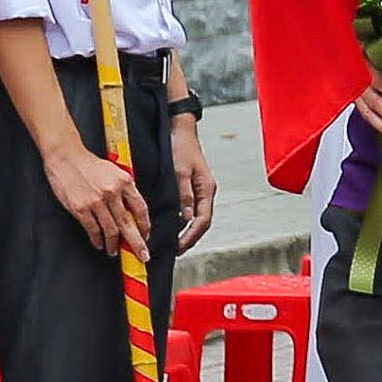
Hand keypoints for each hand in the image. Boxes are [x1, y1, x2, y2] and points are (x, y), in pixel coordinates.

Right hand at [41, 140, 149, 257]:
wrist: (66, 157)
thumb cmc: (90, 164)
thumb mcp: (115, 172)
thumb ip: (124, 189)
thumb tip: (132, 211)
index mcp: (125, 182)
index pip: (141, 209)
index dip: (145, 226)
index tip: (146, 236)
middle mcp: (113, 192)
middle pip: (128, 224)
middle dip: (137, 244)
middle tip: (142, 256)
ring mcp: (96, 201)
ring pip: (111, 230)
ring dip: (114, 245)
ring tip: (114, 251)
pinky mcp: (81, 208)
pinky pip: (93, 230)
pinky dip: (98, 240)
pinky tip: (100, 244)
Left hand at [172, 115, 217, 250]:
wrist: (180, 130)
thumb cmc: (181, 147)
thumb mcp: (180, 172)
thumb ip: (184, 196)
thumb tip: (186, 219)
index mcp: (207, 188)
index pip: (203, 220)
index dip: (191, 236)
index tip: (180, 247)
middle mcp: (206, 191)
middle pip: (202, 222)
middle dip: (191, 238)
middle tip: (177, 250)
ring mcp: (201, 190)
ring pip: (198, 217)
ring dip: (188, 231)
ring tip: (175, 243)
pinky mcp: (193, 187)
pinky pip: (192, 209)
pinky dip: (184, 221)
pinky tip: (174, 225)